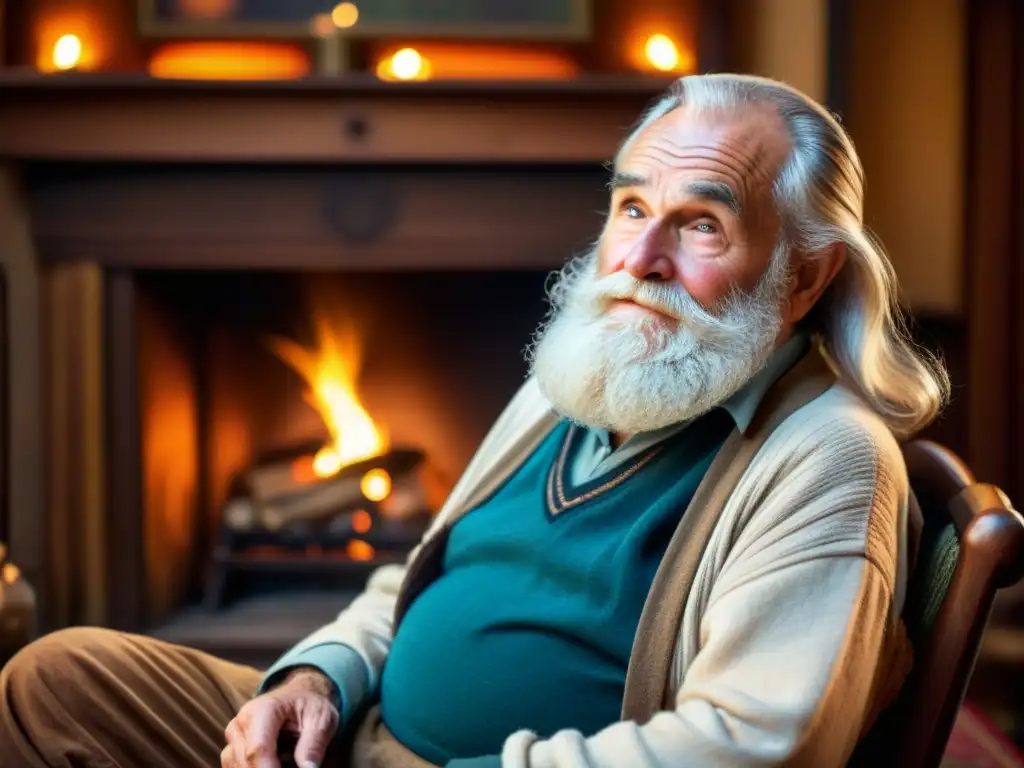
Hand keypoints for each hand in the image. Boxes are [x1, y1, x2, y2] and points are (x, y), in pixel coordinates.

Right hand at [222, 668, 339, 767]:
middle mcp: (242, 720)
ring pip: (238, 766)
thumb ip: (313, 744)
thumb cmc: (310, 705)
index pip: (259, 748)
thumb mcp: (321, 719)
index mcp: (264, 709)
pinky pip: (235, 766)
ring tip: (286, 760)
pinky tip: (273, 763)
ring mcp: (234, 734)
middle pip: (246, 761)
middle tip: (293, 765)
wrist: (299, 694)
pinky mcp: (232, 746)